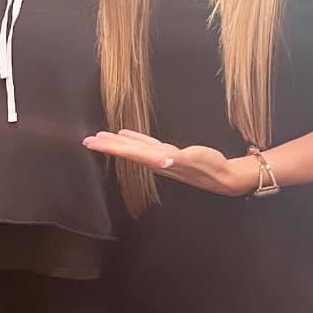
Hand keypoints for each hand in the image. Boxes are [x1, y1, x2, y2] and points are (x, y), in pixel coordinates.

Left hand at [83, 130, 259, 196]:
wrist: (224, 176)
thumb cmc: (211, 167)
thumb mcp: (195, 160)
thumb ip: (179, 160)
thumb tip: (164, 159)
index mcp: (158, 160)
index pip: (128, 152)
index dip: (109, 147)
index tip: (91, 142)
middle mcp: (156, 160)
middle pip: (127, 152)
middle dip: (107, 146)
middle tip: (88, 140)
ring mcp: (162, 158)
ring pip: (134, 149)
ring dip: (118, 144)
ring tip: (103, 137)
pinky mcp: (170, 154)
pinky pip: (147, 146)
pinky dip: (136, 140)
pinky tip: (129, 136)